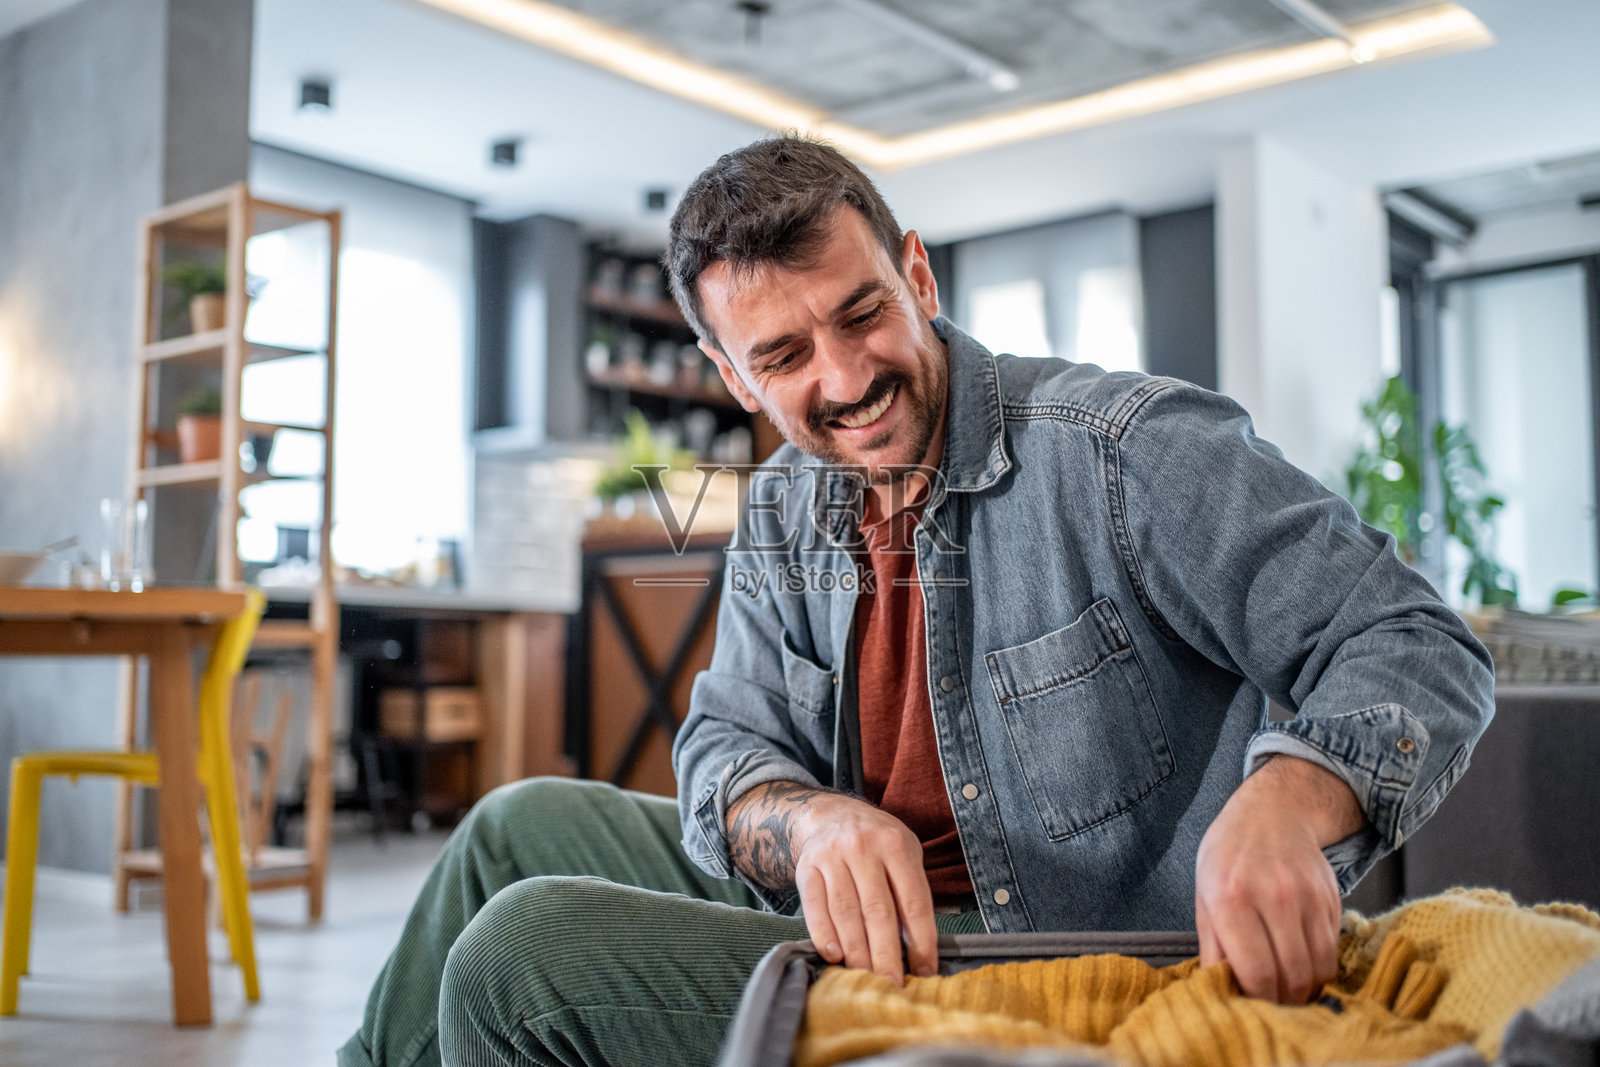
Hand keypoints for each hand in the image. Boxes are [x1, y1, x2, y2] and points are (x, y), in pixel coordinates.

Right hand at [727, 782, 935, 984]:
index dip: (921, 942)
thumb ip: (911, 892)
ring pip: (846, 913)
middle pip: (878, 912)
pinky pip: (815, 907)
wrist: (831, 816)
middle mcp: (862, 847)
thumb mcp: (904, 853)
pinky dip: (824, 934)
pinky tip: (834, 956)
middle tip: (893, 986)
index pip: (913, 902)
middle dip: (887, 955)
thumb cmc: (877, 844)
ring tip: (867, 978)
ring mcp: (831, 857)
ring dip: (857, 952)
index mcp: (895, 845)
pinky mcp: (806, 868)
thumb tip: (918, 949)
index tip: (924, 972)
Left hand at [1194, 755, 1362, 1003]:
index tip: (1254, 1011)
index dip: (1259, 1002)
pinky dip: (1320, 968)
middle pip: (1294, 977)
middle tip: (1274, 1009)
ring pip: (1320, 969)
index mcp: (1232, 899)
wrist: (1272, 814)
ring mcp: (1308, 897)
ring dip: (1307, 991)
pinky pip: (1332, 950)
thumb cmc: (1229, 859)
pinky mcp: (1332, 899)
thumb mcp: (1205, 897)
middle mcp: (1273, 896)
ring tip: (1289, 993)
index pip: (1257, 972)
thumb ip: (1213, 948)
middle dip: (1285, 1004)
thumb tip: (1219, 994)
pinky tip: (1303, 965)